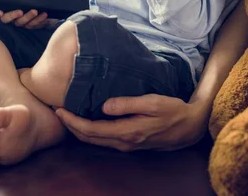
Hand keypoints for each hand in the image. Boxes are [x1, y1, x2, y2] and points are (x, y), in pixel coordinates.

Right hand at [0, 0, 54, 28]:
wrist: (46, 10)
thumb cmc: (33, 1)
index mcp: (8, 9)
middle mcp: (12, 18)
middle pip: (7, 20)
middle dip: (13, 15)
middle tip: (20, 11)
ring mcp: (21, 23)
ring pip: (21, 22)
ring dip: (28, 16)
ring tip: (35, 11)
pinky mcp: (31, 26)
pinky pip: (34, 24)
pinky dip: (39, 19)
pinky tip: (44, 14)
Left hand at [55, 94, 208, 151]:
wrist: (190, 127)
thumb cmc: (173, 110)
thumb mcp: (152, 102)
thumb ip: (128, 103)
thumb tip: (103, 105)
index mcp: (127, 132)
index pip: (91, 130)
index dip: (72, 121)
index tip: (59, 109)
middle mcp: (124, 142)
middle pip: (89, 138)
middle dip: (70, 126)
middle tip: (56, 110)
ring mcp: (127, 145)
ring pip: (95, 141)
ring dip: (78, 129)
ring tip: (67, 114)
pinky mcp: (130, 142)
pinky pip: (104, 139)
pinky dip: (90, 131)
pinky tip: (86, 119)